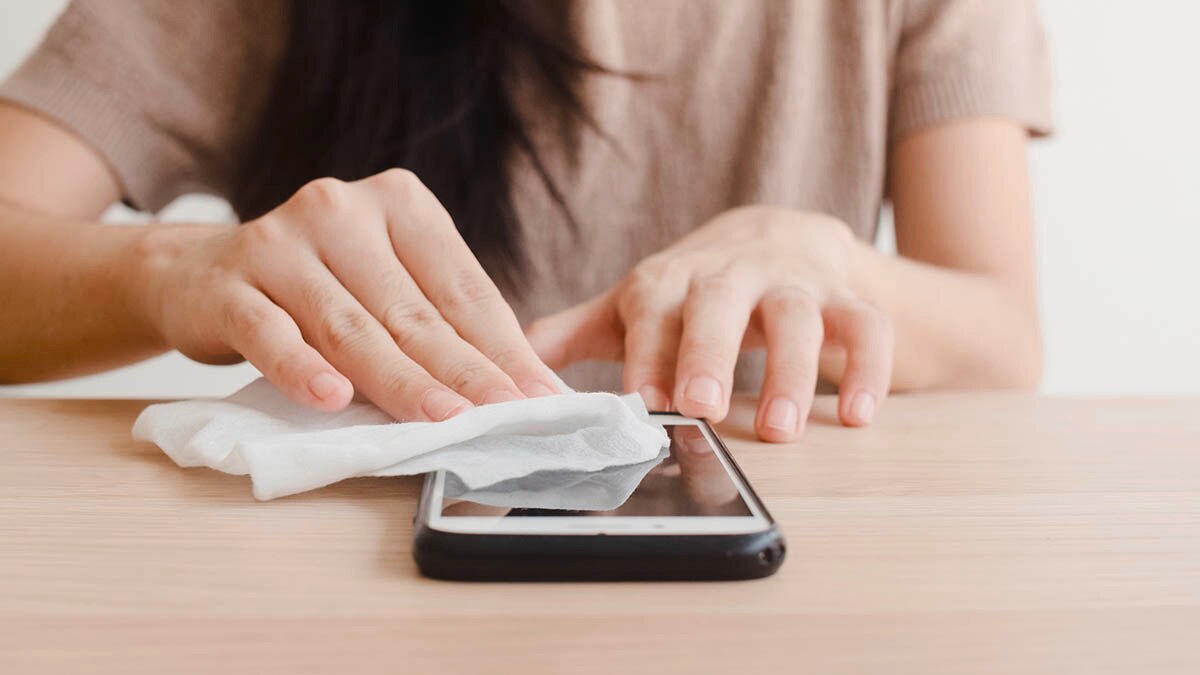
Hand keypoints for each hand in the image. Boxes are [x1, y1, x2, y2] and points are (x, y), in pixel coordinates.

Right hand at [136, 170, 559, 420]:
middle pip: (414, 311)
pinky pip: (270, 333)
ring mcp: (280, 244)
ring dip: (400, 380)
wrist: (199, 274)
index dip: (505, 348)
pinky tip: (331, 400)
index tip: (541, 399)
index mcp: (399, 204)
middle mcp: (341, 210)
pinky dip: (301, 368)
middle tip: (506, 418)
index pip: (463, 288)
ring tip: (442, 420)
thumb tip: (521, 386)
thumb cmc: (319, 287)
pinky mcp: (229, 286)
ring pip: (351, 326)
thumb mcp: (387, 285)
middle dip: (466, 372)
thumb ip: (441, 321)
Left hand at [526, 206, 892, 441]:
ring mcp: (795, 282)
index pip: (654, 306)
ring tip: (782, 429)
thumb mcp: (641, 302)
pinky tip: (859, 416)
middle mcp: (733, 273)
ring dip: (792, 371)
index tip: (635, 403)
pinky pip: (867, 326)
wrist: (786, 235)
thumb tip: (506, 367)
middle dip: (710, 351)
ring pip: (799, 316)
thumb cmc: (699, 286)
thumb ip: (579, 333)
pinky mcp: (849, 296)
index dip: (645, 352)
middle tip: (701, 406)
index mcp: (673, 277)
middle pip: (721, 302)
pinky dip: (868, 370)